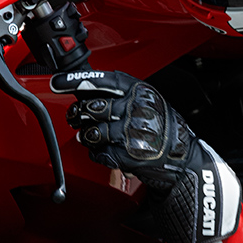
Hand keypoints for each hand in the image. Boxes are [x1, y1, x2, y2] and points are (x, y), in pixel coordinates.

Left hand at [50, 70, 239, 242]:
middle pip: (92, 108)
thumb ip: (122, 96)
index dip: (77, 80)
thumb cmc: (166, 130)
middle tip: (76, 117)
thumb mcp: (150, 102)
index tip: (57, 83)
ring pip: (92, 132)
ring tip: (92, 137)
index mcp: (141, 92)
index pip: (103, 81)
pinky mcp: (129, 156)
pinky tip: (105, 152)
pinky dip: (97, 154)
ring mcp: (132, 133)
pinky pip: (99, 153)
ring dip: (87, 136)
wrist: (186, 162)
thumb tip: (87, 91)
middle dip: (78, 114)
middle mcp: (136, 110)